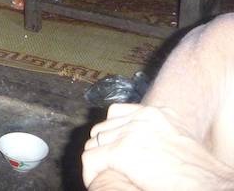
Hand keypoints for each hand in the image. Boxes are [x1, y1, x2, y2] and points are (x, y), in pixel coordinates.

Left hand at [82, 103, 227, 190]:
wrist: (208, 184)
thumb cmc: (199, 171)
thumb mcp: (178, 140)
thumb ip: (155, 135)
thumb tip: (140, 146)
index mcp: (154, 114)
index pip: (116, 113)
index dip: (111, 132)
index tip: (112, 147)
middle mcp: (140, 118)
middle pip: (102, 129)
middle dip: (102, 147)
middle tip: (106, 164)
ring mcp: (130, 133)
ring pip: (94, 144)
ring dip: (97, 161)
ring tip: (102, 174)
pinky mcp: (122, 152)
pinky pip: (91, 160)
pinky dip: (90, 173)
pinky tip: (95, 181)